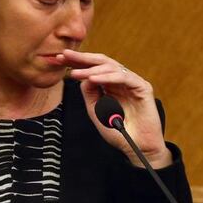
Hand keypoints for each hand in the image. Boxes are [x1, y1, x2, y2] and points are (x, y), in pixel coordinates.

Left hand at [58, 49, 171, 168]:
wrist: (138, 147)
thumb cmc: (117, 131)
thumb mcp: (96, 111)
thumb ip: (89, 93)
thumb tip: (82, 76)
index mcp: (110, 84)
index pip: (93, 68)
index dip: (77, 62)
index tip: (59, 59)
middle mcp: (121, 80)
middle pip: (101, 63)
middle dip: (82, 58)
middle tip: (65, 55)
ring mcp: (132, 82)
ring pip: (111, 67)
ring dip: (91, 69)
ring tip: (74, 73)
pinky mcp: (143, 87)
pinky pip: (124, 77)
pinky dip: (107, 77)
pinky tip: (92, 79)